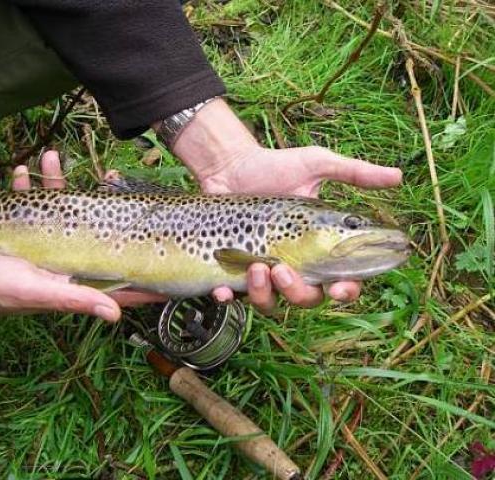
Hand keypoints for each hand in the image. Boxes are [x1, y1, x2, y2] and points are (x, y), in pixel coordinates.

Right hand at [0, 151, 164, 318]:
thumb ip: (75, 299)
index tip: (169, 263)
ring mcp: (42, 244)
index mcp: (71, 281)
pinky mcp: (19, 231)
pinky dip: (26, 187)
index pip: (116, 280)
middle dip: (102, 205)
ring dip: (57, 183)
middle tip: (111, 176)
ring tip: (51, 157)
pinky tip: (20, 171)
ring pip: (61, 210)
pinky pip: (29, 205)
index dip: (141, 274)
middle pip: (93, 232)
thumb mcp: (36, 291)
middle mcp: (62, 262)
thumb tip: (115, 315)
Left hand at [166, 98, 401, 310]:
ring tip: (255, 266)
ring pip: (271, 303)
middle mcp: (295, 265)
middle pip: (307, 298)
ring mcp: (264, 271)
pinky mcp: (233, 271)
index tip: (339, 288)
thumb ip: (355, 173)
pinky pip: (233, 296)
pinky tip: (223, 289)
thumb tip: (399, 177)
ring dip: (264, 293)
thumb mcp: (316, 165)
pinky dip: (228, 297)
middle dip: (298, 292)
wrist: (230, 166)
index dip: (346, 290)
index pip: (342, 279)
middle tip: (282, 269)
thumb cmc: (275, 167)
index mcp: (319, 247)